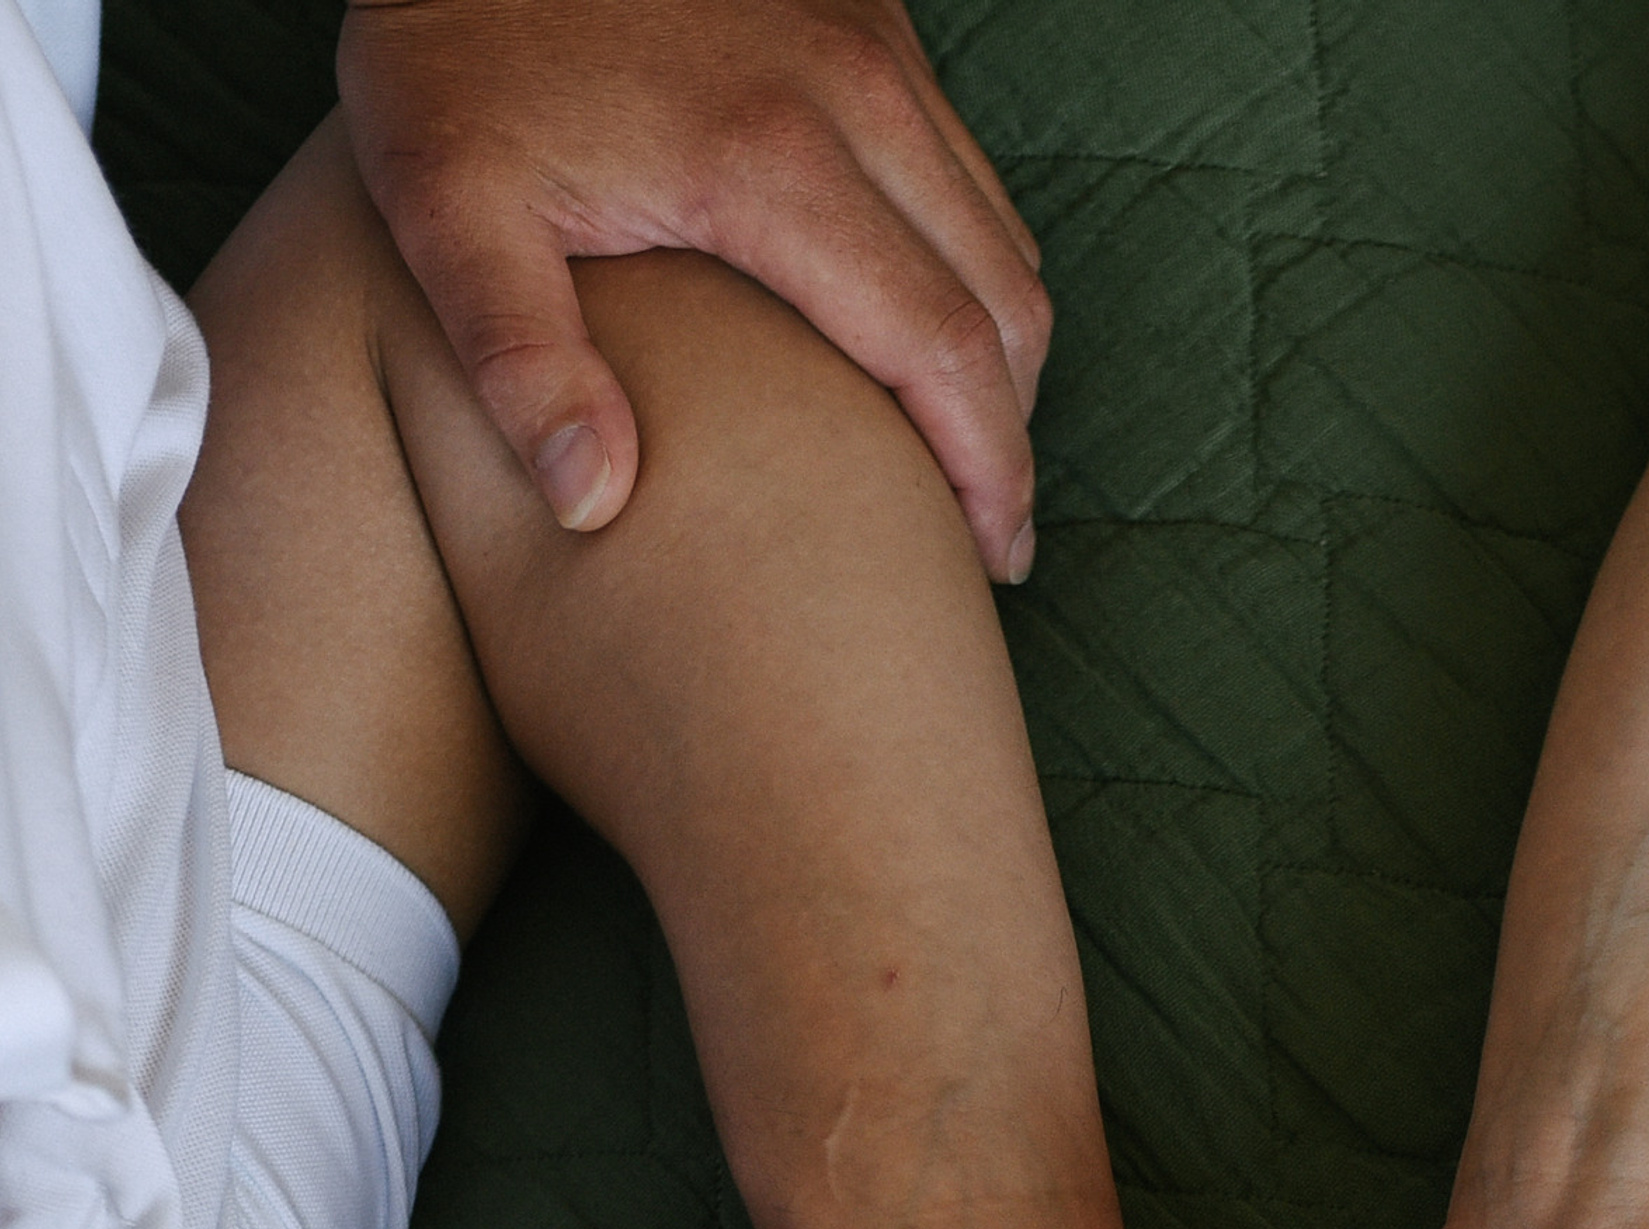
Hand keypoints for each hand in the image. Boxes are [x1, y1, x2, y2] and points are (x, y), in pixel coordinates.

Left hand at [338, 0, 1050, 568]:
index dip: (983, 474)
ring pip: (1001, 235)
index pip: (943, 349)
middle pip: (1004, 300)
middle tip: (983, 539)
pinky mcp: (864, 16)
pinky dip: (971, 272)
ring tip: (960, 454)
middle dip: (1009, 435)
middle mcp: (852, 90)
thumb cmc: (454, 57)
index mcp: (771, 159)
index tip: (985, 562)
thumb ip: (517, 358)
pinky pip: (965, 170)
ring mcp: (869, 43)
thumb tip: (592, 503)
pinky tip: (920, 338)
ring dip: (999, 356)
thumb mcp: (447, 207)